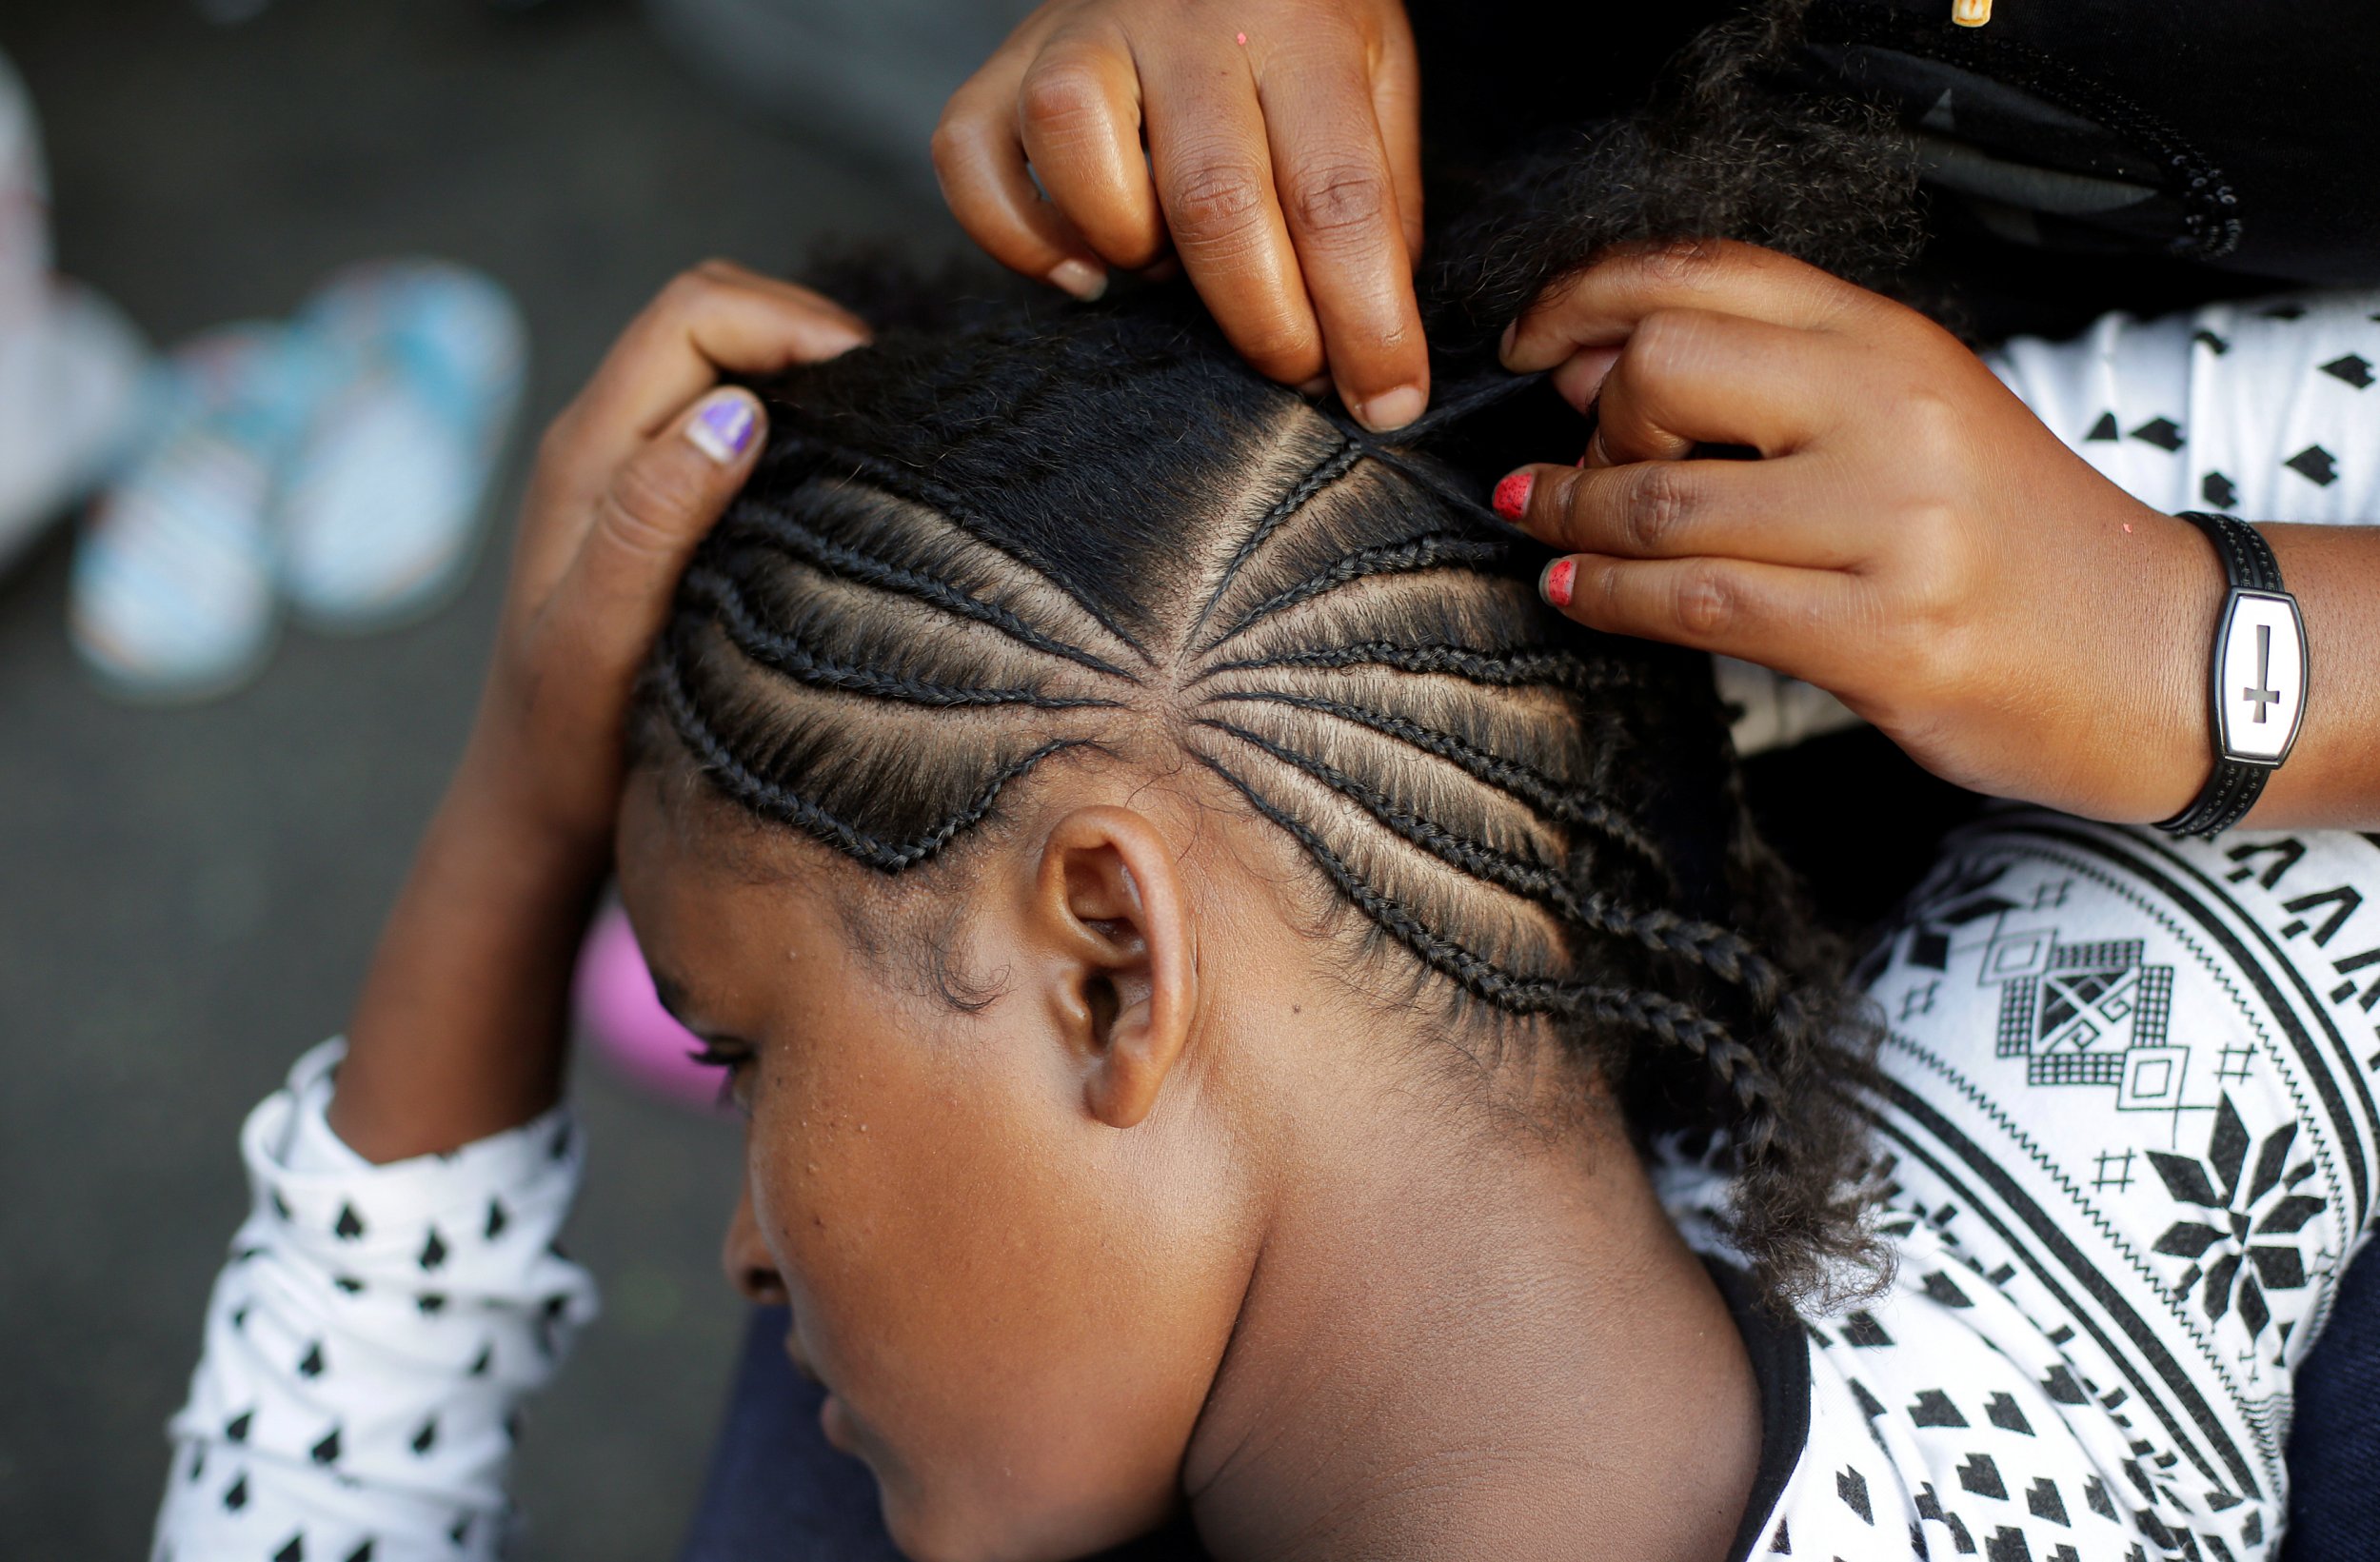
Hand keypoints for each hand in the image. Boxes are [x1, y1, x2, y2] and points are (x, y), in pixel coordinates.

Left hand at [332, 263, 866, 1160]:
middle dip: (803, 330)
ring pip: (722, 364)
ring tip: (873, 434)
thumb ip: (651, 521)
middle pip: (710, 315)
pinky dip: (790, 420)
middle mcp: (601, 441)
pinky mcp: (654, 509)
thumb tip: (732, 410)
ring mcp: (625, 472)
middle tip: (889, 405)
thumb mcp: (603, 639)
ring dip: (798, 372)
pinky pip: (726, 421)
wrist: (533, 813)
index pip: (696, 314)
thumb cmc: (568, 743)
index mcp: (587, 451)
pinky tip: (836, 479)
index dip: (791, 322)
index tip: (876, 388)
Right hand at [935, 0, 1427, 429]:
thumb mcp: (1374, 73)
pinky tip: (1084, 266)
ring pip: (1073, 148)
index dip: (1365, 319)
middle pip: (1212, 199)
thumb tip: (1372, 333)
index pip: (1339, 193)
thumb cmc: (1294, 16)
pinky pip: (969, 157)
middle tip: (1293, 371)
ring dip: (1129, 248)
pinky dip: (1019, 236)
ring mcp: (1079, 33)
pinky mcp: (1002, 63)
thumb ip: (1380, 191)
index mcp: (1298, 24)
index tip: (1385, 402)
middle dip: (1263, 323)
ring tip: (1170, 271)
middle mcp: (1184, 18)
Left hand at [1492, 240, 2218, 823]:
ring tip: (1549, 525)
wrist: (2158, 654)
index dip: (1587, 296)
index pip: (1708, 272)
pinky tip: (1579, 590)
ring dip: (1576, 518)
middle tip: (1580, 464)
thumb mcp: (1908, 417)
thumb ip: (1769, 381)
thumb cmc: (2014, 540)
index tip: (1530, 340)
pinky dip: (1611, 597)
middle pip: (1665, 367)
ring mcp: (1894, 524)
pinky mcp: (1884, 634)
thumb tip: (1588, 368)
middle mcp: (1894, 412)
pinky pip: (1700, 605)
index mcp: (1893, 341)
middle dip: (1593, 424)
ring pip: (1665, 502)